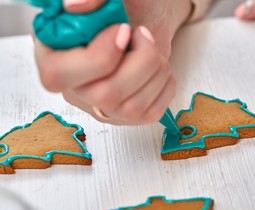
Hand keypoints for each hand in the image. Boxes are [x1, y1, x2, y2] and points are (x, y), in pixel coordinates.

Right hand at [34, 0, 191, 124]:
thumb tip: (74, 5)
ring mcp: (102, 107)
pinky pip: (152, 113)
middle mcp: (75, 88)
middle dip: (140, 60)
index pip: (58, 76)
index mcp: (54, 56)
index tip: (123, 30)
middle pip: (105, 95)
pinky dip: (165, 85)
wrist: (146, 19)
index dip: (99, 56)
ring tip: (150, 48)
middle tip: (141, 35)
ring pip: (132, 107)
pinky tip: (157, 68)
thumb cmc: (126, 6)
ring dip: (156, 70)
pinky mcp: (129, 117)